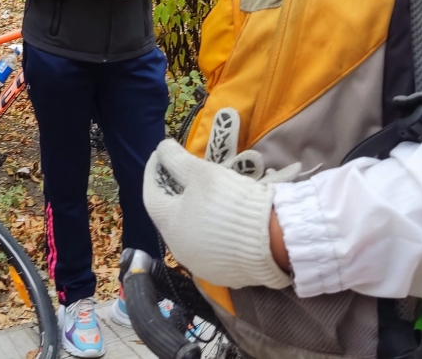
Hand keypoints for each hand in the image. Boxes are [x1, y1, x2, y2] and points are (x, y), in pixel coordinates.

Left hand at [143, 139, 291, 289]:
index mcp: (169, 224)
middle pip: (168, 214)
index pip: (150, 194)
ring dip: (190, 213)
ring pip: (187, 233)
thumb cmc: (229, 201)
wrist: (271, 239)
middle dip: (172, 192)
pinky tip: (218, 219)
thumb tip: (161, 148)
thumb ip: (176, 159)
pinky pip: (207, 248)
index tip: (160, 154)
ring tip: (202, 196)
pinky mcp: (220, 273)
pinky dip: (206, 231)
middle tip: (181, 173)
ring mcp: (199, 264)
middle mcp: (178, 249)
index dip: (153, 171)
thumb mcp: (201, 172)